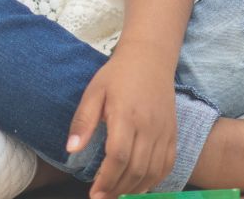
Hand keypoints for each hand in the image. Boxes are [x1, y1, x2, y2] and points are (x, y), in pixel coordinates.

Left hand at [70, 46, 177, 198]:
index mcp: (126, 115)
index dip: (106, 179)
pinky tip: (139, 186)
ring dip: (135, 189)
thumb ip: (83, 122)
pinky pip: (167, 165)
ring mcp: (164, 131)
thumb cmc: (117, 76)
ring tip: (117, 195)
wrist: (150, 59)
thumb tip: (71, 150)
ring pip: (153, 171)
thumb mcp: (93, 93)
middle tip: (102, 198)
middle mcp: (148, 126)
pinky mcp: (173, 134)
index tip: (94, 193)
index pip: (118, 156)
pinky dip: (155, 181)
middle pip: (136, 169)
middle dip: (117, 189)